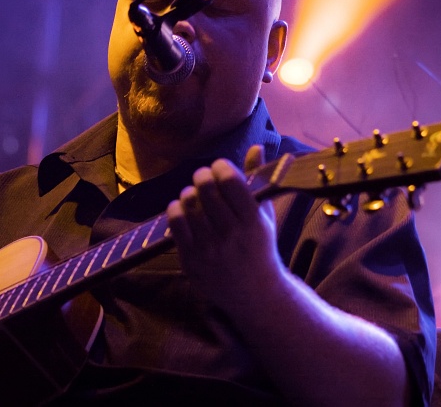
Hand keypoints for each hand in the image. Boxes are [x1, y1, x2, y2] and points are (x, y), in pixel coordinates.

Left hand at [166, 145, 282, 310]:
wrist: (255, 294)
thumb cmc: (259, 247)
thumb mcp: (265, 216)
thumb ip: (257, 180)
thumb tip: (256, 147)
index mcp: (253, 221)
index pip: (230, 181)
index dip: (220, 166)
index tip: (220, 168)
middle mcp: (232, 234)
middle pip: (206, 188)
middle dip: (202, 175)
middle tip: (204, 178)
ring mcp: (210, 248)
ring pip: (188, 202)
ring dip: (189, 192)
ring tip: (195, 195)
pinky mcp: (191, 259)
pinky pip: (175, 222)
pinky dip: (176, 209)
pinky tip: (183, 210)